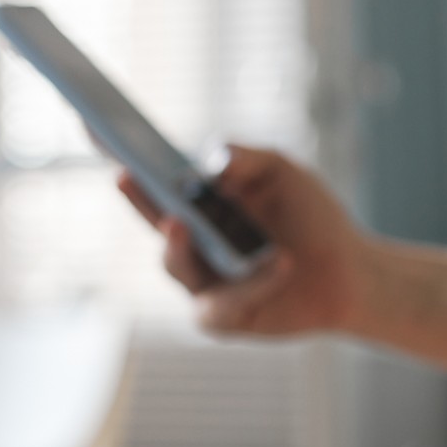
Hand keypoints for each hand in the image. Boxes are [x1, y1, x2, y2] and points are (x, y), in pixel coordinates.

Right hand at [116, 144, 368, 338]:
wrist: (351, 271)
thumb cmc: (312, 218)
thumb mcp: (282, 173)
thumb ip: (246, 158)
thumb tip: (208, 161)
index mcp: (200, 205)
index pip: (155, 181)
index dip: (125, 159)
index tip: (95, 127)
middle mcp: (193, 243)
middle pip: (153, 221)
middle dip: (137, 200)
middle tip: (125, 176)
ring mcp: (203, 282)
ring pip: (177, 266)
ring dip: (184, 246)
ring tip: (182, 223)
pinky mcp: (223, 318)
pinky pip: (222, 304)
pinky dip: (253, 282)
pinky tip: (281, 263)